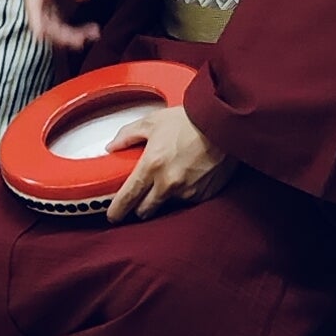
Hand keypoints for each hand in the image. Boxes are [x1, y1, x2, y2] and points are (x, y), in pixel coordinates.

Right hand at [26, 0, 100, 52]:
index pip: (33, 3)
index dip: (35, 20)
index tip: (40, 35)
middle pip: (43, 22)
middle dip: (60, 35)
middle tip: (81, 40)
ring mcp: (48, 6)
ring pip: (53, 29)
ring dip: (70, 37)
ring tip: (93, 34)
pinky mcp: (58, 12)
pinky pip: (64, 28)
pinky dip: (77, 33)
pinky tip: (94, 32)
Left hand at [106, 102, 227, 221]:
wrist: (223, 123)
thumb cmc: (190, 120)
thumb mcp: (152, 122)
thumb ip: (127, 135)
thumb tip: (112, 147)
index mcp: (152, 166)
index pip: (127, 198)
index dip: (117, 210)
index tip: (113, 214)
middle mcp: (168, 183)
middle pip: (144, 211)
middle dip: (139, 205)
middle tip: (141, 195)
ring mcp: (187, 192)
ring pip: (166, 206)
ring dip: (164, 198)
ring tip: (171, 177)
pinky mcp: (204, 195)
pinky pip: (187, 201)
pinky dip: (184, 193)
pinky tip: (188, 176)